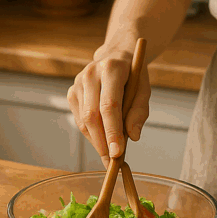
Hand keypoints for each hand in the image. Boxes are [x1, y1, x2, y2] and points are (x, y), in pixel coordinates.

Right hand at [67, 48, 150, 167]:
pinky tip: (102, 141)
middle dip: (102, 142)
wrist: (116, 55)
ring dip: (96, 141)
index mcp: (112, 69)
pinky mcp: (72, 92)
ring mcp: (78, 82)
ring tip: (108, 155)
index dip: (112, 131)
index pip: (109, 105)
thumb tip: (132, 137)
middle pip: (92, 115)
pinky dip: (91, 135)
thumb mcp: (144, 89)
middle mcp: (90, 73)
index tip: (117, 153)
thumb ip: (139, 112)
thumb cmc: (133, 75)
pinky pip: (79, 120)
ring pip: (83, 120)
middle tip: (112, 162)